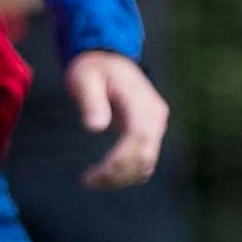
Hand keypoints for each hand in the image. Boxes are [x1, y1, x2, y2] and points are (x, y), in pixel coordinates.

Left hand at [67, 51, 168, 188]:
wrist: (110, 60)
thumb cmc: (94, 69)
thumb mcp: (85, 78)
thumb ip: (91, 101)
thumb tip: (95, 127)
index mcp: (141, 102)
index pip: (138, 138)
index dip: (119, 160)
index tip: (95, 174)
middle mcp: (155, 116)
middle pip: (144, 156)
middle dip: (117, 174)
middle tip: (88, 181)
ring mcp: (156, 125)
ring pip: (146, 163)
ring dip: (122, 178)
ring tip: (92, 180)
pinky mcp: (151, 133)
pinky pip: (145, 161)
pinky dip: (128, 173)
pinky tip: (106, 175)